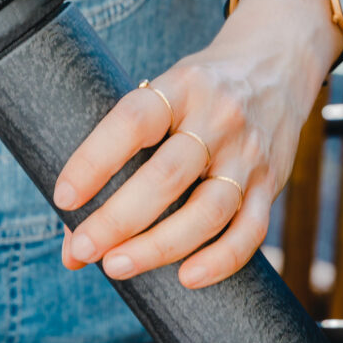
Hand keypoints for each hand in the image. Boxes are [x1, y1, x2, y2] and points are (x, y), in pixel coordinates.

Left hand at [56, 0, 342, 287]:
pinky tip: (187, 278)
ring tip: (117, 267)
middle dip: (119, 219)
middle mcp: (219, 118)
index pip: (133, 121)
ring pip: (208, 210)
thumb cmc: (199, 92)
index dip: (94, 161)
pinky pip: (251, 231)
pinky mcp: (272, 183)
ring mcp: (249, 153)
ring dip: (159, 246)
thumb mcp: (161, 98)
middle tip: (83, 249)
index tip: (64, 199)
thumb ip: (119, 157)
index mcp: (181, 88)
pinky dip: (221, 260)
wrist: (277, 64)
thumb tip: (72, 249)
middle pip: (167, 175)